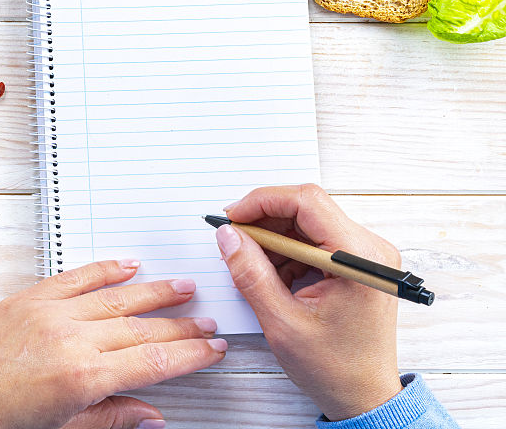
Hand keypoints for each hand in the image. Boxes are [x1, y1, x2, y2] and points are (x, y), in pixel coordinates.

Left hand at [0, 260, 227, 428]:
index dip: (190, 354)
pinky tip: (128, 265)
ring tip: (183, 287)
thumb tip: (152, 416)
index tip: (211, 348)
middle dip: (181, 326)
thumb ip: (112, 417)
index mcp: (83, 377)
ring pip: (117, 297)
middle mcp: (70, 339)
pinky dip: (104, 268)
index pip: (154, 361)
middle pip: (143, 328)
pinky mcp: (30, 298)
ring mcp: (50, 313)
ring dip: (155, 291)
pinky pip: (76, 277)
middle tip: (208, 322)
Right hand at [217, 184, 402, 420]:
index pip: (307, 202)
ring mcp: (366, 256)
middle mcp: (370, 249)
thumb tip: (228, 235)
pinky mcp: (358, 264)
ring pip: (308, 223)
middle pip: (307, 209)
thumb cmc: (334, 368)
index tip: (232, 216)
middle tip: (234, 240)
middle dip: (265, 221)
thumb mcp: (281, 321)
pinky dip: (288, 252)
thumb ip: (251, 272)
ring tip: (255, 270)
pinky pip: (316, 240)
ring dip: (275, 239)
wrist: (365, 397)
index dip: (263, 201)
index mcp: (359, 259)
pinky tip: (274, 278)